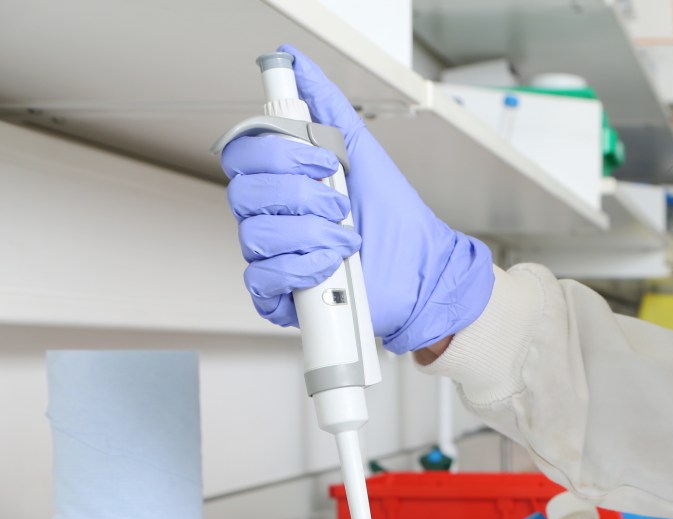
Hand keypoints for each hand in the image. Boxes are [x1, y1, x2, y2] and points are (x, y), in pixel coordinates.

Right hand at [221, 45, 493, 353]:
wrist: (422, 269)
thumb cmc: (394, 217)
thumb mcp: (362, 151)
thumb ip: (327, 107)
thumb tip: (299, 64)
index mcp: (281, 182)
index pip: (244, 155)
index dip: (278, 153)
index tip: (323, 159)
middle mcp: (272, 217)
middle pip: (244, 193)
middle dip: (301, 195)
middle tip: (340, 203)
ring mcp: (274, 255)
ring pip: (254, 235)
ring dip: (311, 234)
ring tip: (347, 237)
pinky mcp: (280, 294)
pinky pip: (262, 279)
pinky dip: (302, 269)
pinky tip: (331, 265)